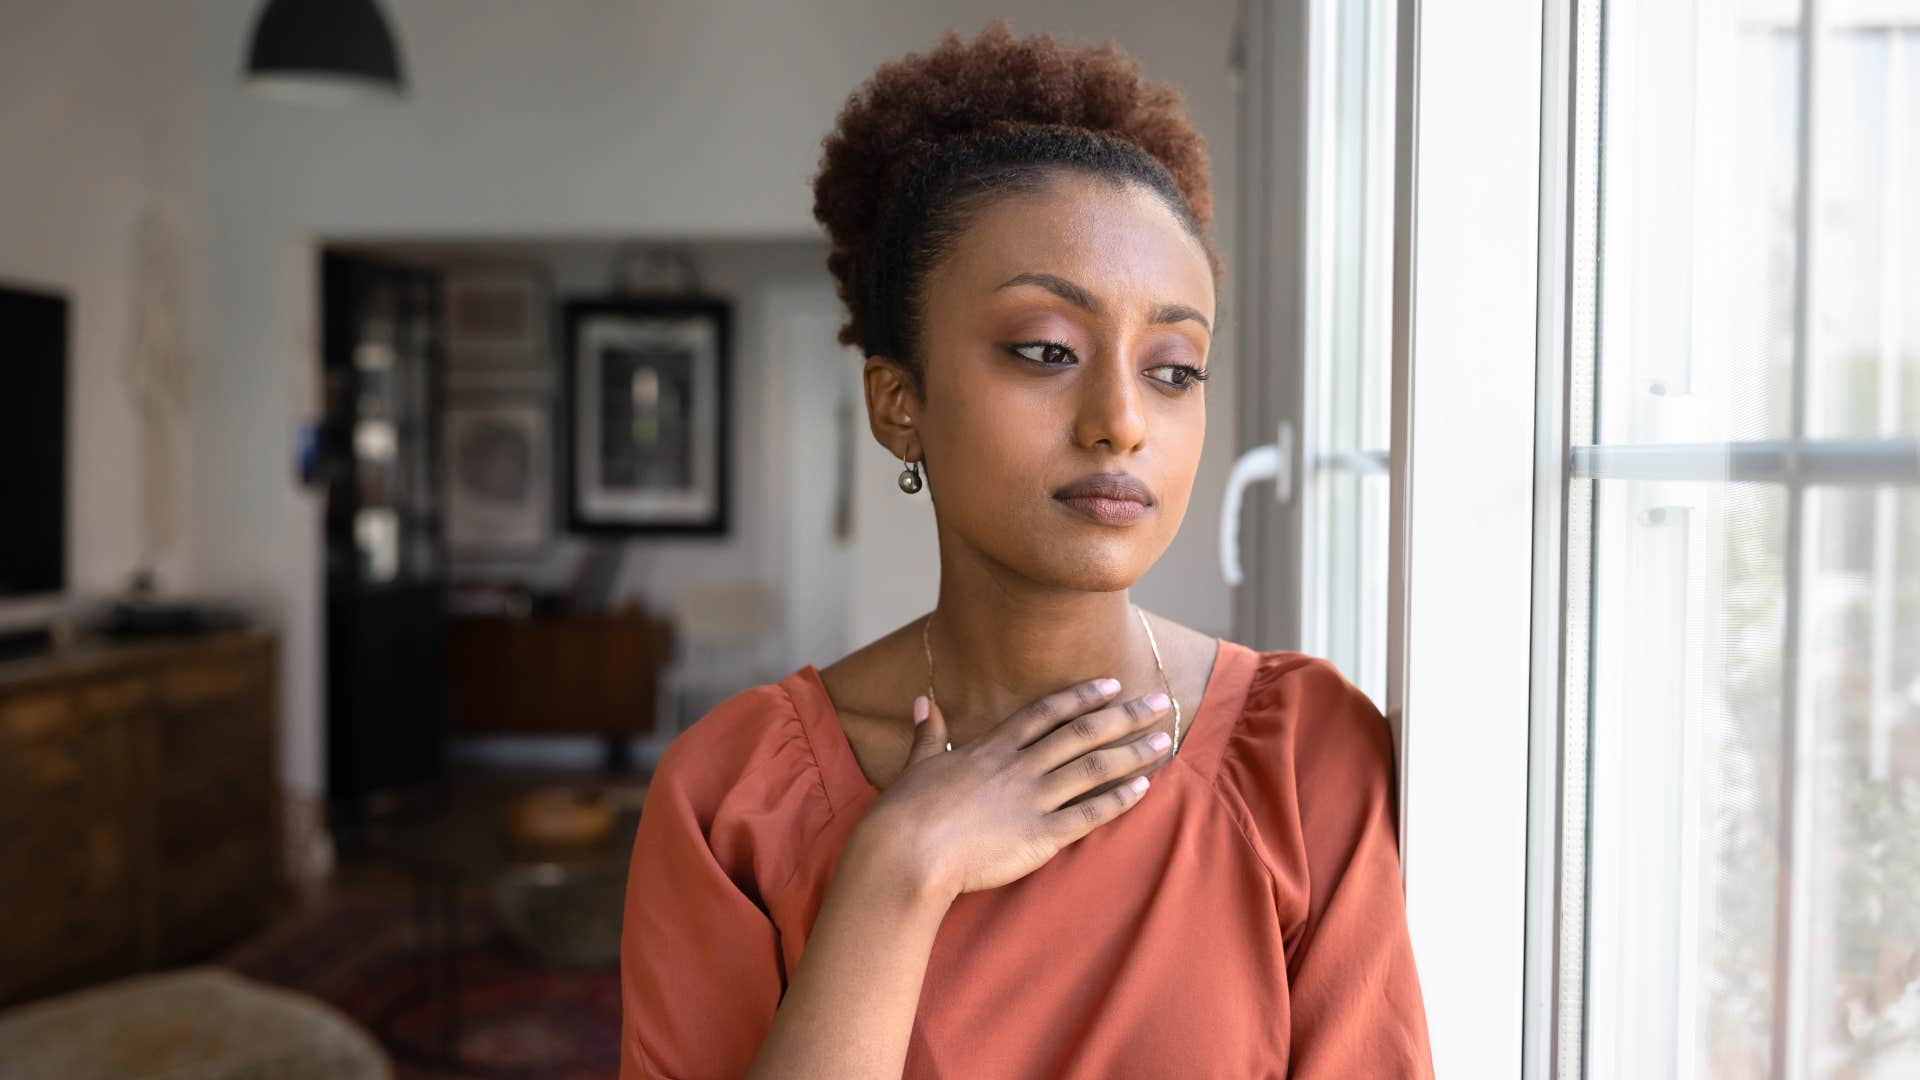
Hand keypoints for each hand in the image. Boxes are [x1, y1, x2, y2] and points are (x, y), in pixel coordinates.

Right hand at [854, 679, 1175, 901]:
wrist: (907, 852)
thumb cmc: (906, 811)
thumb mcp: (917, 763)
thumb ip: (928, 733)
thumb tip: (921, 701)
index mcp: (993, 747)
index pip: (1047, 713)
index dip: (1082, 697)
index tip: (1113, 685)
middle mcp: (1020, 766)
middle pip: (1083, 733)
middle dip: (1125, 717)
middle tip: (1160, 703)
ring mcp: (1032, 799)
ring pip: (1093, 768)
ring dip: (1132, 753)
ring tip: (1163, 742)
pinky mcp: (1040, 836)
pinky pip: (1088, 814)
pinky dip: (1118, 800)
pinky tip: (1143, 789)